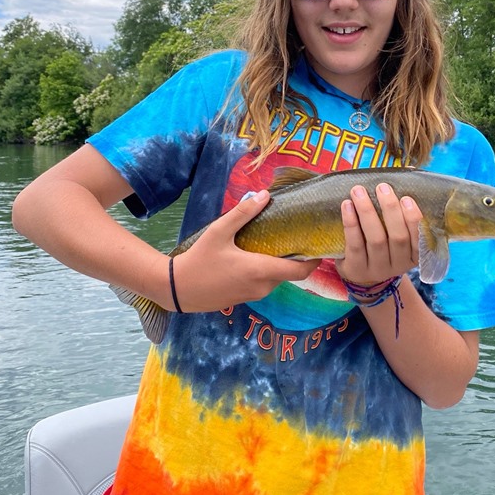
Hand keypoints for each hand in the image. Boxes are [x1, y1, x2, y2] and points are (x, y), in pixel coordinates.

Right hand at [173, 190, 320, 310]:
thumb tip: (264, 195)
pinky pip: (264, 285)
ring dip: (279, 264)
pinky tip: (255, 256)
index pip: (300, 271)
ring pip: (276, 279)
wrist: (177, 289)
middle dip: (295, 258)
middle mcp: (262, 286)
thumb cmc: (199, 259)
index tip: (317, 245)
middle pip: (290, 274)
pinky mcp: (244, 299)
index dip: (313, 260)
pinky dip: (266, 272)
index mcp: (260, 270)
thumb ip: (242, 214)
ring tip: (275, 243)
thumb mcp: (218, 232)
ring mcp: (253, 295)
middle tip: (296, 237)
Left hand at [335, 183, 421, 285]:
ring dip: (367, 212)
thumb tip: (401, 176)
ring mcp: (377, 269)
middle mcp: (398, 264)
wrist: (361, 274)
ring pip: (376, 239)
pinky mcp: (357, 269)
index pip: (419, 238)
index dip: (414, 219)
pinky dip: (351, 223)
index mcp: (414, 255)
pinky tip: (347, 205)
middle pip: (398, 237)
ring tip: (359, 191)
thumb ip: (402, 216)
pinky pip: (355, 244)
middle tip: (382, 187)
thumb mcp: (398, 238)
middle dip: (390, 210)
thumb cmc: (383, 246)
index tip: (406, 198)